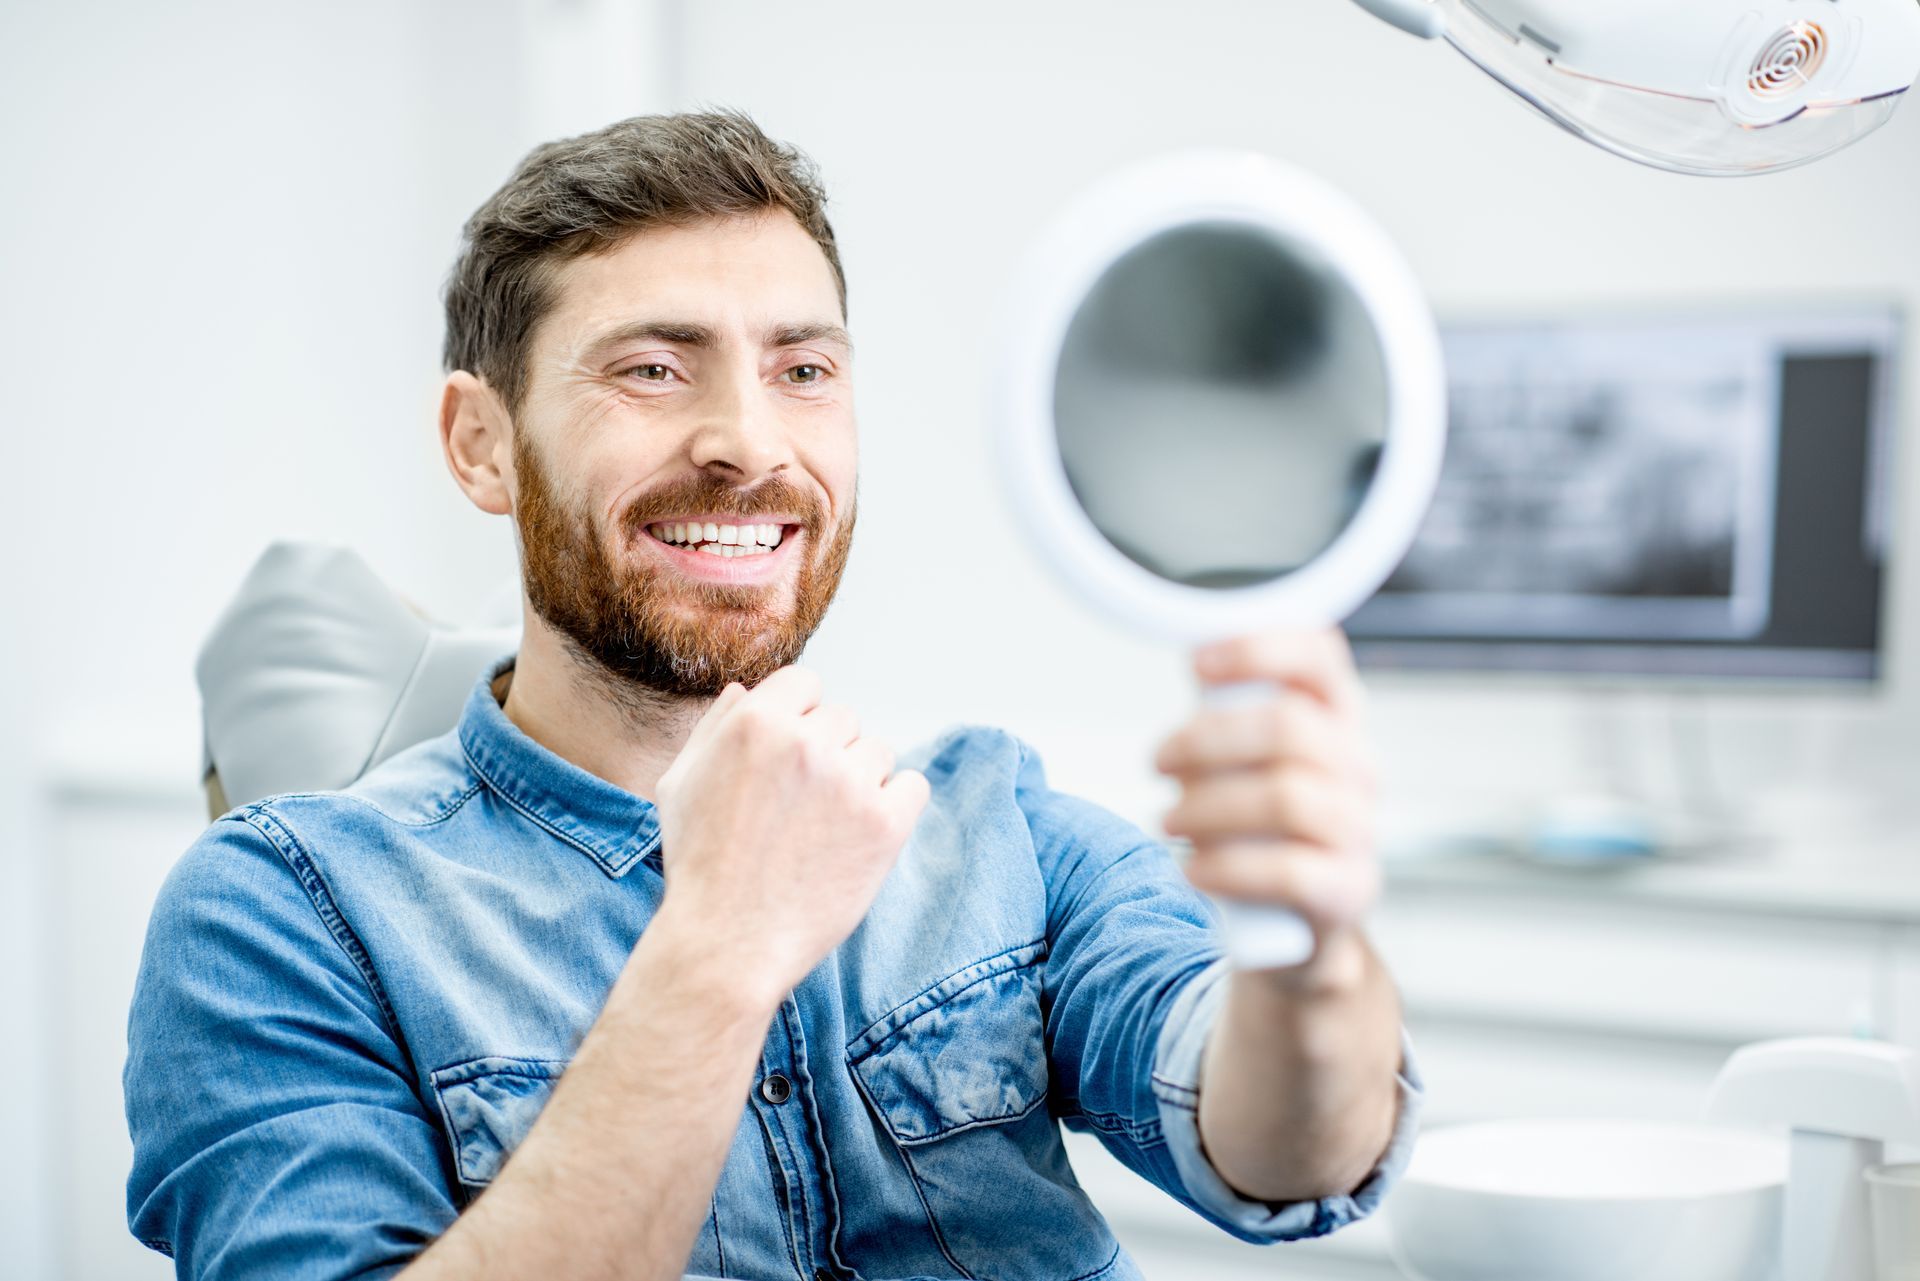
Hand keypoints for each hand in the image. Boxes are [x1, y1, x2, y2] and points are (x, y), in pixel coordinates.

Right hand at [652, 667, 929, 1005]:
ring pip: (878, 752)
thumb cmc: (700, 865)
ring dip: (859, 780)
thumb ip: (715, 728)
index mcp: (755, 723)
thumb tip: (746, 690)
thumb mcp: (680, 784)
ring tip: (825, 828)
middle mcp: (805, 743)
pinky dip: (896, 806)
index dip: (799, 718)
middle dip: (827, 753)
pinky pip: (913, 786)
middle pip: (843, 719)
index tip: (790, 758)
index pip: (805, 683)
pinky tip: (862, 835)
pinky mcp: (885, 824)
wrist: (728, 943)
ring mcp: (849, 782)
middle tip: (802, 806)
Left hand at [1154, 628, 1380, 974]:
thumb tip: (1194, 663)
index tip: (1196, 664)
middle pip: (1290, 728)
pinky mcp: (1348, 889)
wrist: (1296, 921)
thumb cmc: (1260, 823)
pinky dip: (1228, 868)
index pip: (1320, 656)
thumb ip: (1228, 711)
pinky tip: (1195, 870)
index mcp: (1336, 718)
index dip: (1259, 649)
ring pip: (1286, 798)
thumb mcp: (1247, 758)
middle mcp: (1358, 766)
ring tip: (1169, 820)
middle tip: (1159, 762)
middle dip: (1207, 741)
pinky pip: (1290, 872)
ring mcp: (1359, 829)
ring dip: (1209, 807)